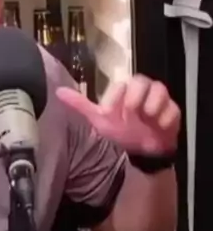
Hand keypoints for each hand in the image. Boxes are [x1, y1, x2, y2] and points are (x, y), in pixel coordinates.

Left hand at [56, 75, 179, 155]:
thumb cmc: (121, 130)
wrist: (142, 150)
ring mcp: (158, 101)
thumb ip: (80, 104)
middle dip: (135, 96)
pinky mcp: (172, 113)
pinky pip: (173, 109)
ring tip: (148, 117)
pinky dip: (166, 117)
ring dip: (152, 103)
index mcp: (123, 92)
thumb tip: (57, 92)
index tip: (110, 111)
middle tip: (131, 111)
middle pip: (141, 80)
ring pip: (159, 89)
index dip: (115, 96)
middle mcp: (141, 92)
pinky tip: (159, 126)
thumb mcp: (99, 119)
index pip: (120, 85)